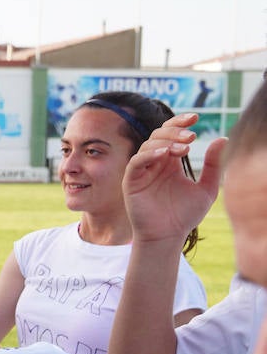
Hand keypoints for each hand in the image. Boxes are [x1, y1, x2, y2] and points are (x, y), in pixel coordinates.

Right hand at [123, 113, 225, 245]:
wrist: (168, 236)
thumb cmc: (184, 215)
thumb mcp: (206, 188)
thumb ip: (213, 165)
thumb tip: (222, 138)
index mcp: (170, 162)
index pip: (172, 134)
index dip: (180, 122)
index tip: (196, 117)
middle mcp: (155, 163)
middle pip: (159, 135)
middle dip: (175, 131)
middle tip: (192, 137)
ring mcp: (142, 171)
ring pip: (148, 145)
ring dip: (165, 142)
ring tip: (184, 148)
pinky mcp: (131, 181)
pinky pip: (136, 162)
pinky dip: (149, 155)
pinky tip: (164, 154)